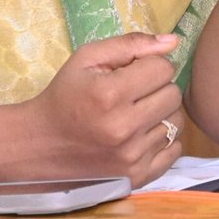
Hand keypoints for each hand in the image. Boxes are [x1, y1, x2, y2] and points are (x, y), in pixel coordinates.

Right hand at [17, 32, 183, 186]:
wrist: (42, 144)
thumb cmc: (65, 95)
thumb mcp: (87, 59)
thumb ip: (130, 45)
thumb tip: (173, 42)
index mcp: (110, 93)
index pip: (163, 69)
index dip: (150, 64)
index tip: (134, 71)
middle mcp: (125, 127)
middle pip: (173, 95)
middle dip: (158, 87)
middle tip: (135, 92)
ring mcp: (133, 155)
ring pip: (177, 121)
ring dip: (162, 112)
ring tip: (138, 112)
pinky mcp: (138, 176)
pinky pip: (175, 149)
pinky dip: (165, 138)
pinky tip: (143, 133)